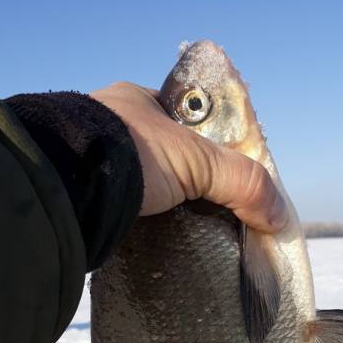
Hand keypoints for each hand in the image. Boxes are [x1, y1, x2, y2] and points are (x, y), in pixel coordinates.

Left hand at [90, 83, 286, 232]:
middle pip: (164, 158)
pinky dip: (139, 226)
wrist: (65, 188)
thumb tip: (277, 216)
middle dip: (186, 185)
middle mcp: (110, 128)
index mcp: (136, 102)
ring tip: (185, 233)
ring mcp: (92, 165)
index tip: (224, 178)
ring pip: (141, 188)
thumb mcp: (196, 162)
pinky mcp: (82, 199)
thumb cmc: (130, 155)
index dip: (210, 149)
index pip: (185, 123)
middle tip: (207, 211)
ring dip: (162, 209)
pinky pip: (120, 210)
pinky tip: (154, 240)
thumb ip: (242, 183)